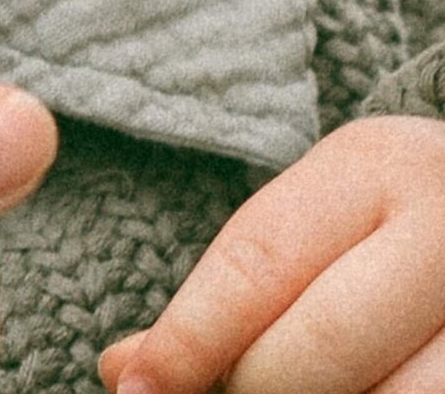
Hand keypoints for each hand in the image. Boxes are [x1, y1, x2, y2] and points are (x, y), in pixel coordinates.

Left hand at [98, 115, 444, 393]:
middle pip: (321, 344)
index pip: (257, 263)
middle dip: (251, 388)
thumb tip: (125, 370)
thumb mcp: (309, 222)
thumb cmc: (379, 226)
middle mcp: (442, 227)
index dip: (189, 337)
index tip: (136, 386)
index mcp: (372, 166)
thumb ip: (228, 290)